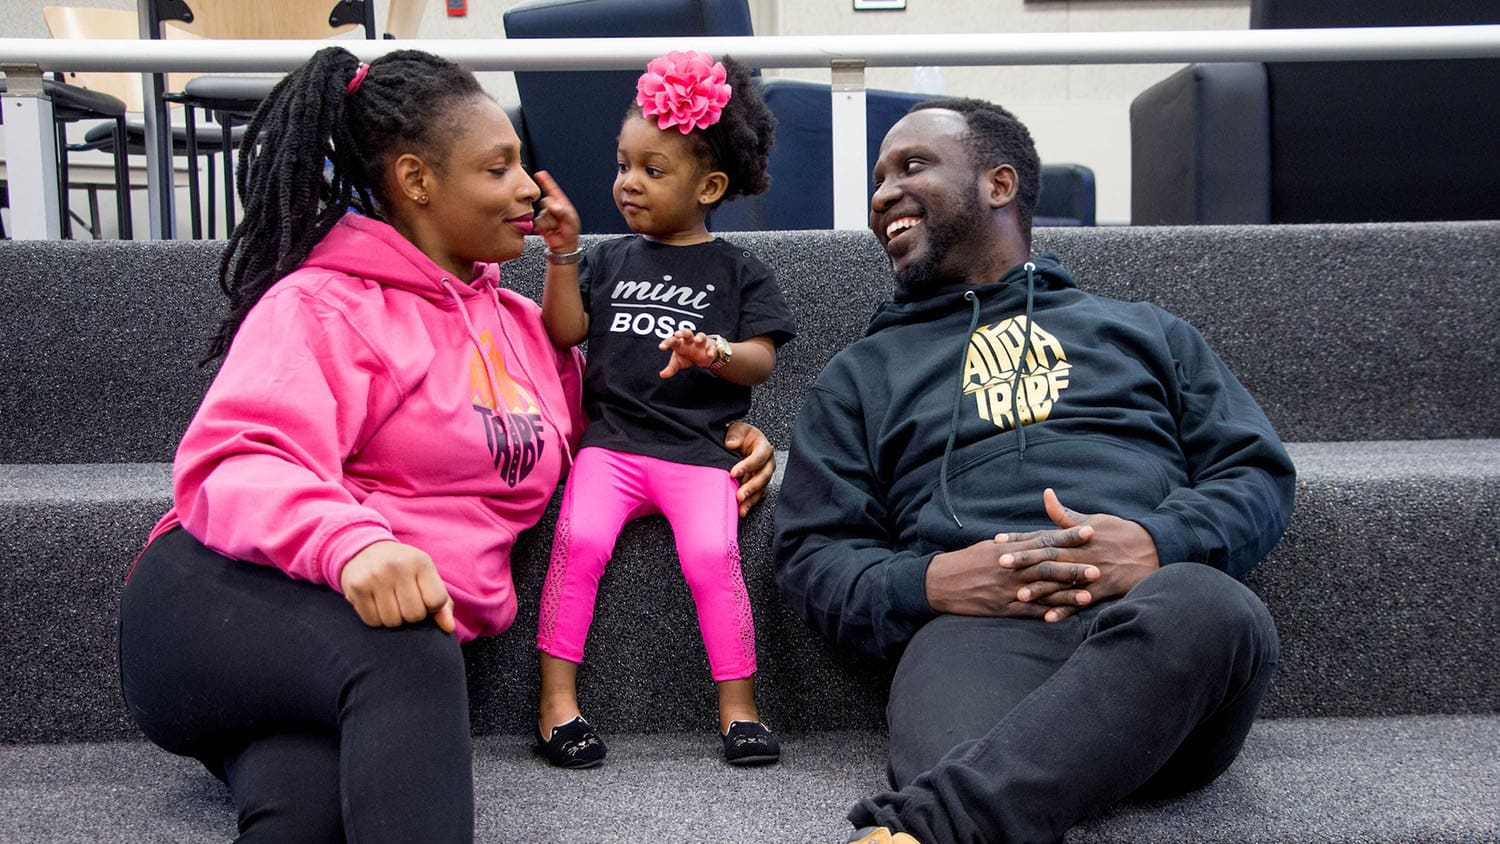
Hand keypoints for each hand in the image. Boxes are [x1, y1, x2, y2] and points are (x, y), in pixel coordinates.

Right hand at [340, 541, 455, 633]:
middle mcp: (397, 567)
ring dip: (393, 618)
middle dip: (411, 615)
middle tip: (404, 601)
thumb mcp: (425, 575)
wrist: (363, 549)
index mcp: (420, 562)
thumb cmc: (403, 568)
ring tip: (390, 601)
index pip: (437, 601)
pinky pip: (373, 621)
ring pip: (393, 621)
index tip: (423, 598)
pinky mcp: (356, 588)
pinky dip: (376, 619)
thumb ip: (442, 602)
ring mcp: (375, 577)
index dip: (432, 607)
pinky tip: (376, 603)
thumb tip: (448, 628)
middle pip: (414, 615)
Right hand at [531, 170, 580, 254]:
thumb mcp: (571, 222)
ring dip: (549, 222)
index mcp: (562, 204)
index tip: (540, 174)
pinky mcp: (540, 222)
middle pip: (546, 201)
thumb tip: (553, 205)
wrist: (563, 247)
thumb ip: (563, 212)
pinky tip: (550, 230)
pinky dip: (544, 227)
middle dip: (552, 211)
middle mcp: (553, 207)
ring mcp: (546, 214)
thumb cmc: (570, 234)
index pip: (554, 189)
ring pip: (542, 213)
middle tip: (559, 221)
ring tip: (555, 228)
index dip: (547, 181)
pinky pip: (538, 221)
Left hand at [658, 329, 716, 378]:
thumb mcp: (678, 363)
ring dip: (699, 337)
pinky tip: (709, 354)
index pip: (672, 341)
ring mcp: (701, 343)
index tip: (661, 347)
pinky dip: (711, 350)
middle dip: (682, 332)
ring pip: (701, 336)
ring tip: (697, 340)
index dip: (666, 343)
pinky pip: (711, 347)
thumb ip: (670, 369)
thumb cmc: (688, 356)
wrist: (703, 356)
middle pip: (686, 332)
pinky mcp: (711, 347)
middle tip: (677, 334)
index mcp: (680, 343)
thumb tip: (662, 375)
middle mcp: (690, 340)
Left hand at [724, 420, 773, 516]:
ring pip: (761, 489)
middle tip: (739, 495)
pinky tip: (742, 510)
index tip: (734, 473)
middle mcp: (767, 464)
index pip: (759, 457)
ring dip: (751, 499)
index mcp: (764, 448)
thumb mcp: (737, 429)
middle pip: (763, 477)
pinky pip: (756, 497)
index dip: (748, 465)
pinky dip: (749, 504)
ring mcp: (764, 476)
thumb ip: (735, 434)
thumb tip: (731, 443)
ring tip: (741, 507)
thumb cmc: (740, 435)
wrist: (739, 442)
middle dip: (751, 487)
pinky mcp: (758, 486)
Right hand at [926, 529, 1097, 618]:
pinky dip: (1046, 613)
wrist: (941, 582)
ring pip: (1043, 591)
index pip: (1044, 540)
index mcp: (1010, 549)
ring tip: (1089, 594)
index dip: (1068, 536)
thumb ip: (1016, 543)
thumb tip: (1039, 537)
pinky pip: (1029, 611)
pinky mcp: (1003, 608)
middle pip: (1048, 566)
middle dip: (1074, 567)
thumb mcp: (990, 547)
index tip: (1089, 531)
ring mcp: (1008, 590)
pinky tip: (1064, 615)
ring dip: (1067, 593)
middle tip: (1098, 567)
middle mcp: (1012, 569)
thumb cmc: (966, 562)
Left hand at [1001, 488, 1160, 620]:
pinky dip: (1065, 610)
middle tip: (1000, 564)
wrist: (1151, 549)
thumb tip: (1047, 494)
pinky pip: (1080, 602)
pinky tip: (1047, 618)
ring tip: (1019, 596)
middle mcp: (1079, 555)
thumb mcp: (1091, 519)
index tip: (997, 541)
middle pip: (1047, 558)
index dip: (1019, 539)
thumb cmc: (1118, 532)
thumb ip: (1064, 514)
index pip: (1041, 537)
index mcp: (1074, 538)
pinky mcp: (1101, 590)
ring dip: (1040, 590)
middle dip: (1024, 562)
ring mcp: (1090, 573)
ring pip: (1061, 583)